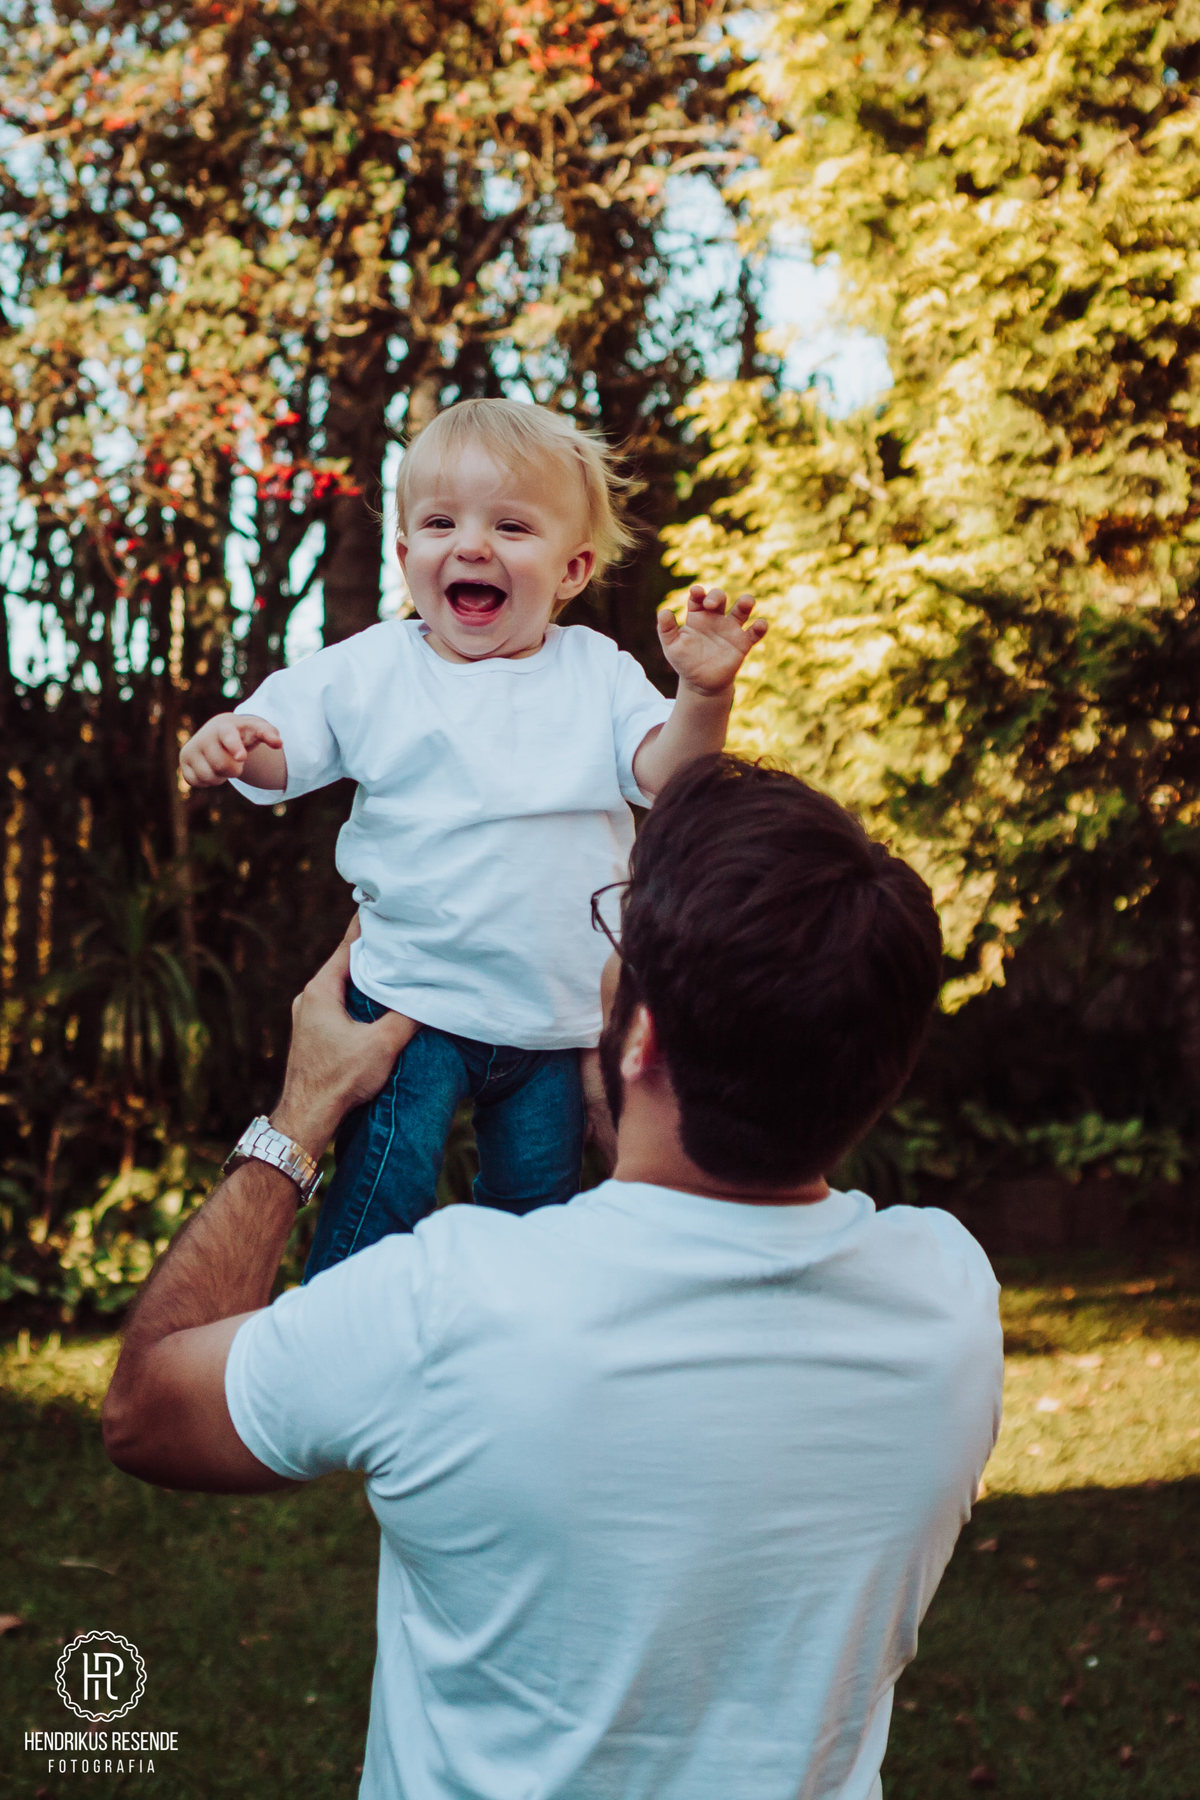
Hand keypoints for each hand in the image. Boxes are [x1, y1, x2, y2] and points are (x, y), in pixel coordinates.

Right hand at [180, 713, 282, 786]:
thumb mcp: (257, 730)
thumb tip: (279, 743)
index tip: (241, 757)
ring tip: (222, 762)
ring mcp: (191, 748)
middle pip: (222, 766)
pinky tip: (210, 767)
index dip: (234, 747)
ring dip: (221, 776)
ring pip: (209, 777)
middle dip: (234, 769)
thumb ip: (269, 734)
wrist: (219, 731)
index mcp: (225, 726)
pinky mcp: (184, 761)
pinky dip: (208, 780)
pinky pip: (197, 782)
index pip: (229, 737)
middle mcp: (204, 736)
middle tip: (236, 761)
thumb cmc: (243, 733)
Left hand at [270, 919, 419, 1159]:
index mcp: (321, 989)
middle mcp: (310, 997)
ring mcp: (309, 1016)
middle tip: (402, 934)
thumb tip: (432, 994)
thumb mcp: (382, 1044)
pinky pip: (340, 1003)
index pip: (348, 945)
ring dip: (369, 977)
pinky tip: (381, 1003)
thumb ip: (407, 1015)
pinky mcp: (314, 1034)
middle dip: (375, 951)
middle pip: (347, 963)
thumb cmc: (339, 1080)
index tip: (386, 904)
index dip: (369, 925)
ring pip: (344, 985)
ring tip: (398, 966)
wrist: (307, 1119)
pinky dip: (361, 996)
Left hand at [656, 586, 767, 696]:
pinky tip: (760, 624)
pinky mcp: (742, 643)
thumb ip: (666, 629)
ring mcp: (731, 629)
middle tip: (711, 605)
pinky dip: (760, 627)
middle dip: (716, 596)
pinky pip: (754, 632)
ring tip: (746, 602)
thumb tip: (664, 611)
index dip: (698, 592)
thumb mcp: (671, 647)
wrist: (701, 683)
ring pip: (741, 609)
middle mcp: (715, 618)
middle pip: (719, 598)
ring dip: (746, 602)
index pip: (698, 598)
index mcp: (697, 616)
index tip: (696, 592)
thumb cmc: (685, 662)